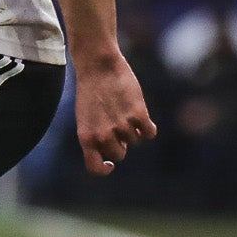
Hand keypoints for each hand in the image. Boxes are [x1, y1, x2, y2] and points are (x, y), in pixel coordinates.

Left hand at [75, 52, 157, 175]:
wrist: (98, 67)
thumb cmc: (91, 92)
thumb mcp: (86, 117)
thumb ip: (97, 136)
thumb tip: (118, 151)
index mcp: (86, 137)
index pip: (95, 167)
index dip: (105, 169)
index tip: (111, 164)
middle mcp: (103, 135)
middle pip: (119, 155)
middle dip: (120, 143)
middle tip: (117, 125)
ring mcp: (121, 126)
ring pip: (135, 142)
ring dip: (133, 130)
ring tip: (124, 112)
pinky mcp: (138, 115)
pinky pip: (150, 133)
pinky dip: (148, 127)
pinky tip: (142, 117)